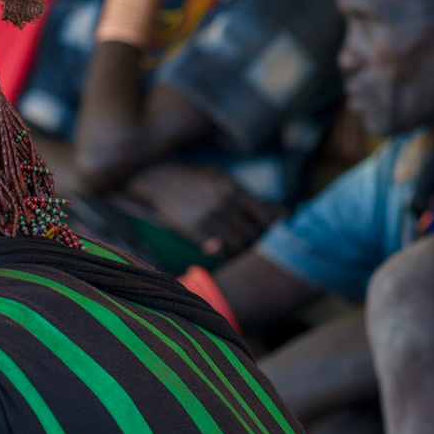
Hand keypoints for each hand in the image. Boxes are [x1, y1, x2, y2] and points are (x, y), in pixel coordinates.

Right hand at [123, 161, 277, 257]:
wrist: (156, 177)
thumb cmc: (191, 179)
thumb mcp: (220, 179)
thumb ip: (244, 196)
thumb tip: (277, 211)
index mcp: (234, 190)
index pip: (266, 218)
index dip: (271, 232)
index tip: (269, 237)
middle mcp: (225, 203)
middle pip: (253, 234)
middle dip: (256, 245)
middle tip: (254, 250)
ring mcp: (209, 216)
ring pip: (238, 245)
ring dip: (240, 253)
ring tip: (238, 254)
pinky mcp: (193, 228)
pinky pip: (218, 251)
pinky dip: (223, 255)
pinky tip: (221, 253)